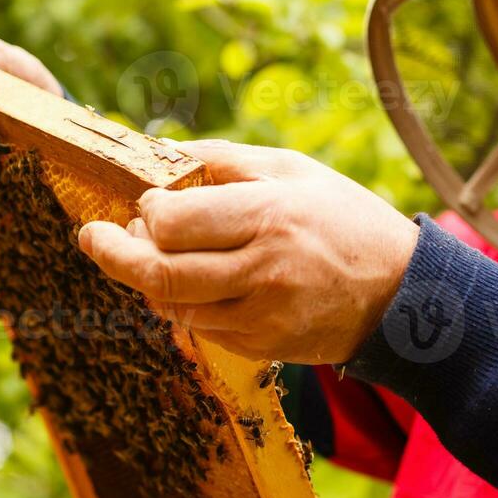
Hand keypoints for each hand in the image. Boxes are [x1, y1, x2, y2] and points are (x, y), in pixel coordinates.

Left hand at [76, 139, 419, 364]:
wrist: (404, 295)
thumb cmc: (346, 221)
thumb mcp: (293, 170)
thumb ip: (223, 159)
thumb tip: (160, 150)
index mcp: (268, 217)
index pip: (174, 222)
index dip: (146, 212)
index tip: (145, 202)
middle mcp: (261, 271)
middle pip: (160, 274)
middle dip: (114, 255)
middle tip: (93, 238)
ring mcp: (261, 317)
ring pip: (174, 306)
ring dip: (148, 281)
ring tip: (149, 255)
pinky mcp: (261, 348)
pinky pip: (201, 329)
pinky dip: (184, 305)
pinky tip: (194, 282)